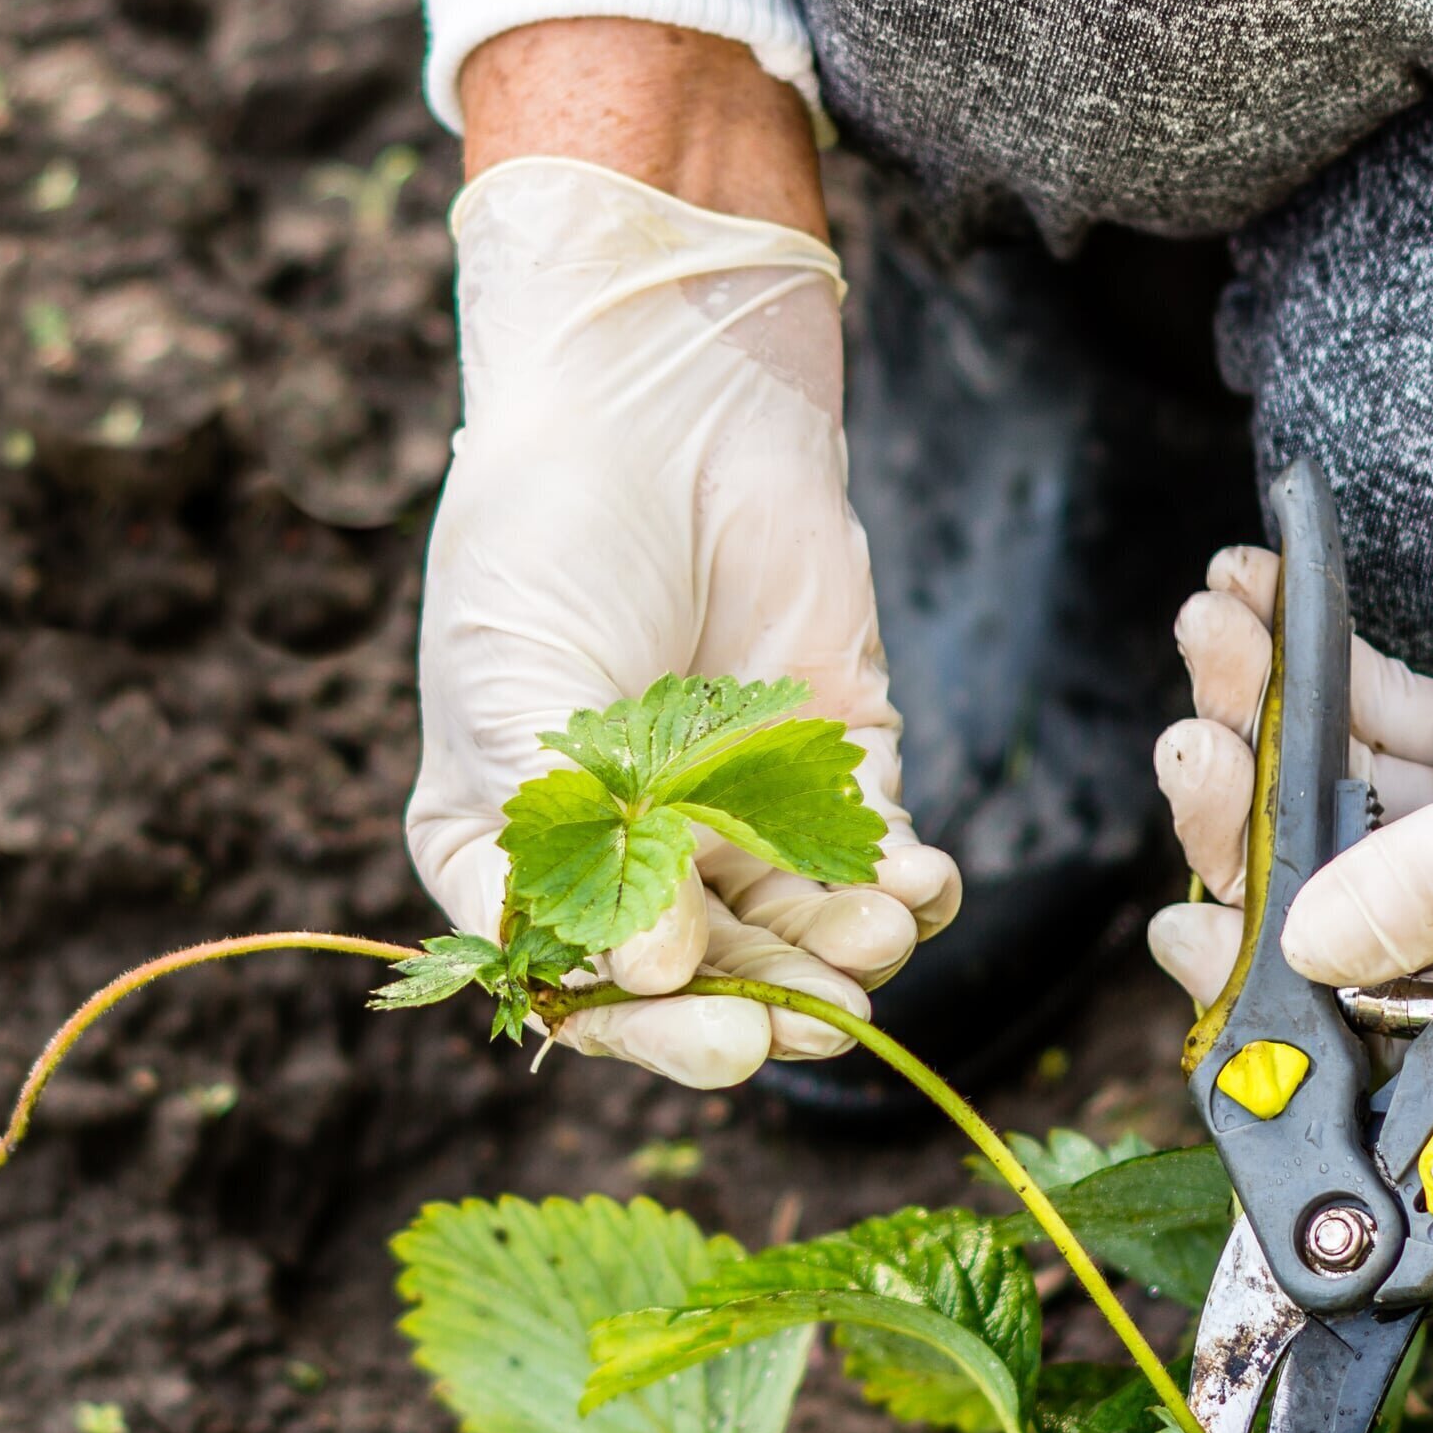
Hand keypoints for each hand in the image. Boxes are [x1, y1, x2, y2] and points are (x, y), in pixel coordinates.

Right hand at [408, 147, 959, 1089]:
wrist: (663, 397)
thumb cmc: (547, 539)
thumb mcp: (511, 691)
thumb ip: (574, 839)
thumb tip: (654, 973)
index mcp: (513, 851)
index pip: (574, 982)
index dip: (643, 1028)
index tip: (712, 1035)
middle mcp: (622, 855)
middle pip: (694, 984)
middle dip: (757, 1007)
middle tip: (810, 1020)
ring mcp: (729, 816)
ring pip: (792, 937)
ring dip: (835, 960)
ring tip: (872, 937)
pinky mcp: (832, 769)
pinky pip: (874, 866)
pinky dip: (906, 892)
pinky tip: (921, 885)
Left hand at [1148, 329, 1432, 1057]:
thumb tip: (1302, 950)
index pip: (1410, 1039)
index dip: (1285, 999)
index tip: (1186, 939)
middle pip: (1353, 915)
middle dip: (1254, 824)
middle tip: (1191, 744)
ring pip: (1351, 804)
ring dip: (1267, 714)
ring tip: (1215, 624)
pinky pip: (1385, 721)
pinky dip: (1317, 666)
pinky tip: (1257, 592)